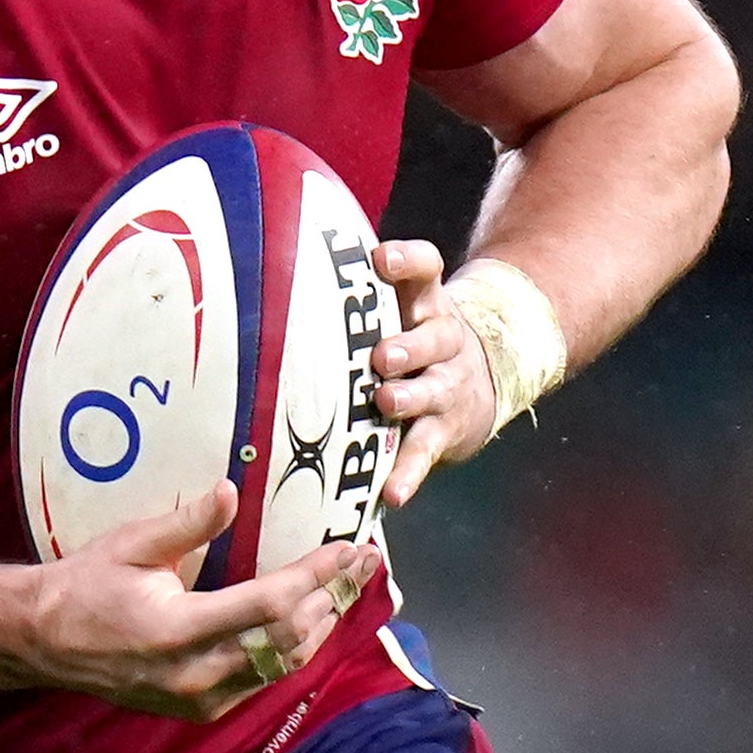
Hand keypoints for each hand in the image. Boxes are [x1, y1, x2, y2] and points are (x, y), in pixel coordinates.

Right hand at [24, 482, 382, 722]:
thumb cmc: (87, 584)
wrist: (47, 642)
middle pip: (288, 640)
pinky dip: (293, 650)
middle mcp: (196, 673)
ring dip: (321, 625)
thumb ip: (187, 523)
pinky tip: (309, 621)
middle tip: (362, 562)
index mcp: (178, 629)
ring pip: (283, 666)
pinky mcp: (201, 709)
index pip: (269, 605)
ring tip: (346, 586)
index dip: (315, 577)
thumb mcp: (132, 544)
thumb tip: (231, 492)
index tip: (348, 549)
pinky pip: (263, 681)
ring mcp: (201, 699)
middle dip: (332, 597)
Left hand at [371, 240, 496, 507]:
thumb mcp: (399, 306)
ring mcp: (448, 385)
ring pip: (434, 390)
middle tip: (383, 356)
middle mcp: (444, 339)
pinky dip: (409, 473)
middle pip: (436, 334)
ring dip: (409, 398)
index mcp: (425, 302)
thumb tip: (272, 269)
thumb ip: (355, 294)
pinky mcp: (445, 430)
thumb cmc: (413, 339)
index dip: (408, 261)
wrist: (480, 383)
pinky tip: (392, 493)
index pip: (426, 269)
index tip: (382, 259)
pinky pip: (426, 451)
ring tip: (386, 403)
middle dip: (410, 345)